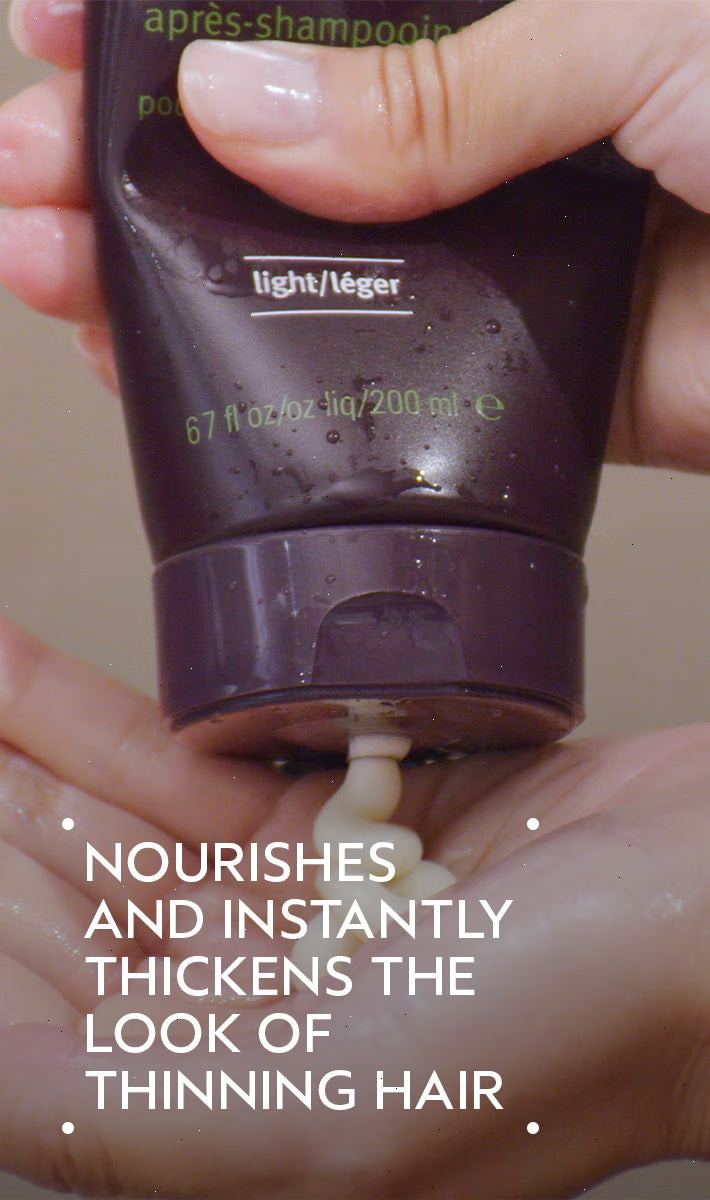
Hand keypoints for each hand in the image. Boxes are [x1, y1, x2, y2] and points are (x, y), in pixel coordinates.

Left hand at [0, 613, 706, 1198]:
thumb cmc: (563, 1039)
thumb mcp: (325, 1119)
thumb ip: (133, 1117)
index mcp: (236, 1098)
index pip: (48, 1007)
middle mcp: (261, 1002)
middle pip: (77, 900)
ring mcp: (308, 895)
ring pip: (130, 815)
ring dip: (38, 749)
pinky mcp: (358, 805)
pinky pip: (219, 751)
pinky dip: (131, 711)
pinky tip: (58, 680)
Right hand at [1, 0, 709, 468]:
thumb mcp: (644, 28)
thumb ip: (444, 84)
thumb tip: (248, 114)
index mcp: (516, 6)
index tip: (56, 16)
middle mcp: (493, 117)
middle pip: (273, 126)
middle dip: (126, 138)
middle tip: (28, 156)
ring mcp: (495, 248)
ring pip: (296, 256)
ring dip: (156, 260)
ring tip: (45, 260)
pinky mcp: (517, 373)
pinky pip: (362, 373)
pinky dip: (251, 374)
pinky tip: (154, 360)